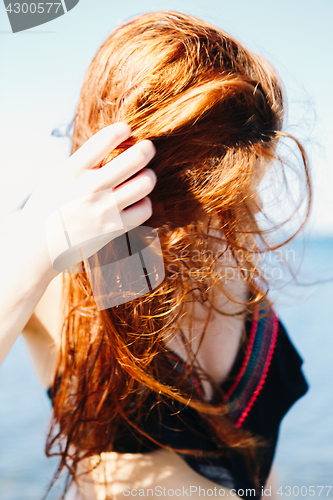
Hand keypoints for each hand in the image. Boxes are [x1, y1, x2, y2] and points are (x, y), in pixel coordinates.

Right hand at [22, 122, 156, 273]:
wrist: (38, 245)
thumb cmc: (48, 205)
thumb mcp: (57, 176)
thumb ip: (82, 161)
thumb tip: (113, 144)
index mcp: (72, 170)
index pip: (106, 138)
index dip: (122, 129)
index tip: (126, 130)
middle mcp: (91, 188)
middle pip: (135, 158)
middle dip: (146, 148)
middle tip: (147, 148)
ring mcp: (105, 209)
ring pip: (145, 183)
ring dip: (148, 175)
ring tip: (144, 175)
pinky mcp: (114, 229)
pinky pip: (145, 209)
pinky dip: (144, 202)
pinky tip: (136, 200)